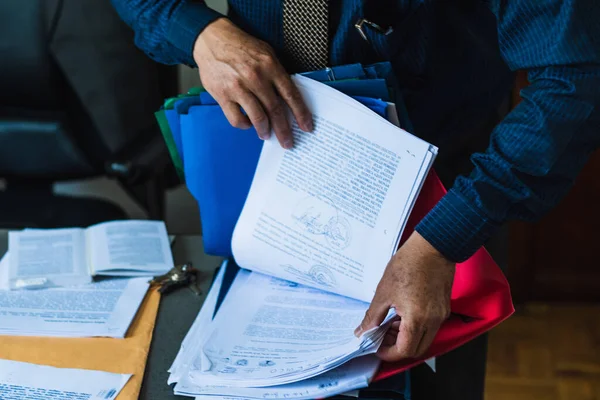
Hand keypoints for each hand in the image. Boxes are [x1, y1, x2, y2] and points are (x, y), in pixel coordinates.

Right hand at [193, 18, 312, 148]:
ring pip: (257, 118)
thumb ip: (277, 74)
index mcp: (270, 67)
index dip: (301, 114)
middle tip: (288, 142)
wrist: (211, 40)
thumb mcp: (266, 54)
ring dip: (265, 130)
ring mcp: (238, 87)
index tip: (306, 127)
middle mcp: (256, 77)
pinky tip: (248, 124)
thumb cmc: (241, 47)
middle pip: (275, 110)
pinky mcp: (222, 95)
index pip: (291, 95)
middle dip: (284, 130)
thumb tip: (288, 98)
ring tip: (267, 135)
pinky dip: (245, 125)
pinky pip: (237, 119)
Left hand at [355, 232, 454, 361]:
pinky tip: (403, 313)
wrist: (432, 247)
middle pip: (416, 350)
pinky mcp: (443, 308)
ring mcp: (440, 315)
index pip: (404, 350)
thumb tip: (362, 332)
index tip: (376, 346)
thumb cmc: (408, 264)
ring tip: (391, 322)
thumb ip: (372, 316)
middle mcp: (432, 321)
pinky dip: (416, 328)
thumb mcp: (384, 292)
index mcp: (416, 318)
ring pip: (424, 339)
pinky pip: (430, 327)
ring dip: (407, 338)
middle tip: (382, 336)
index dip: (387, 352)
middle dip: (397, 347)